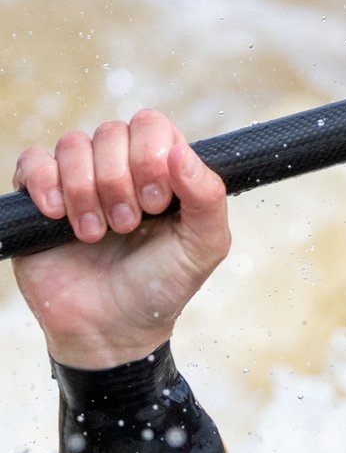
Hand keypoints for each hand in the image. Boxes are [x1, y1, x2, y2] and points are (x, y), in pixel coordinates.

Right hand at [12, 110, 229, 368]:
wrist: (111, 328)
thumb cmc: (162, 284)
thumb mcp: (203, 245)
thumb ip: (207, 196)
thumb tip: (180, 151)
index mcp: (163, 169)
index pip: (151, 125)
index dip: (150, 155)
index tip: (157, 203)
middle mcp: (120, 167)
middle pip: (110, 132)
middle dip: (118, 182)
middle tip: (127, 226)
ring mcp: (78, 179)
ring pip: (72, 145)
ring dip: (85, 191)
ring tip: (96, 234)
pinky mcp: (39, 197)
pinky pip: (32, 162)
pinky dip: (45, 185)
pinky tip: (59, 218)